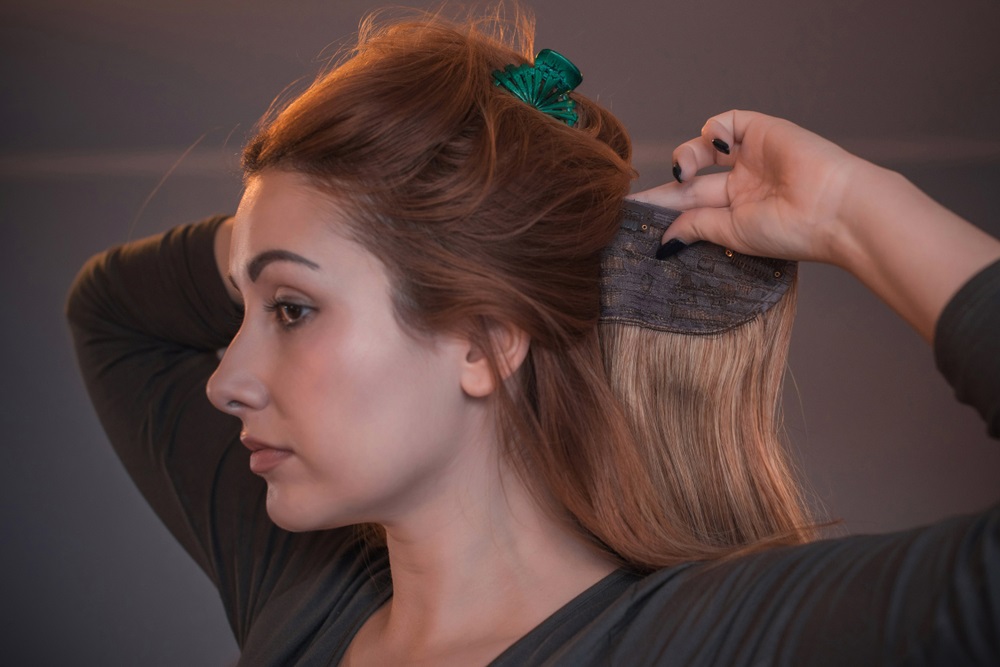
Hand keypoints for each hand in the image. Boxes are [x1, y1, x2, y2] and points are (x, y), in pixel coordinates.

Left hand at [632, 110, 875, 266]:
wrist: (833, 208)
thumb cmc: (790, 229)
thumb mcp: (732, 231)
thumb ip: (695, 226)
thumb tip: (662, 238)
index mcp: (738, 211)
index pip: (692, 205)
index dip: (664, 206)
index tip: (634, 214)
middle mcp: (743, 182)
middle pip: (693, 179)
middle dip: (667, 185)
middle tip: (641, 196)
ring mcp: (752, 155)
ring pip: (704, 146)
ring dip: (686, 156)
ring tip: (684, 172)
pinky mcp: (763, 129)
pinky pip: (727, 121)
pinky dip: (715, 131)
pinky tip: (717, 150)